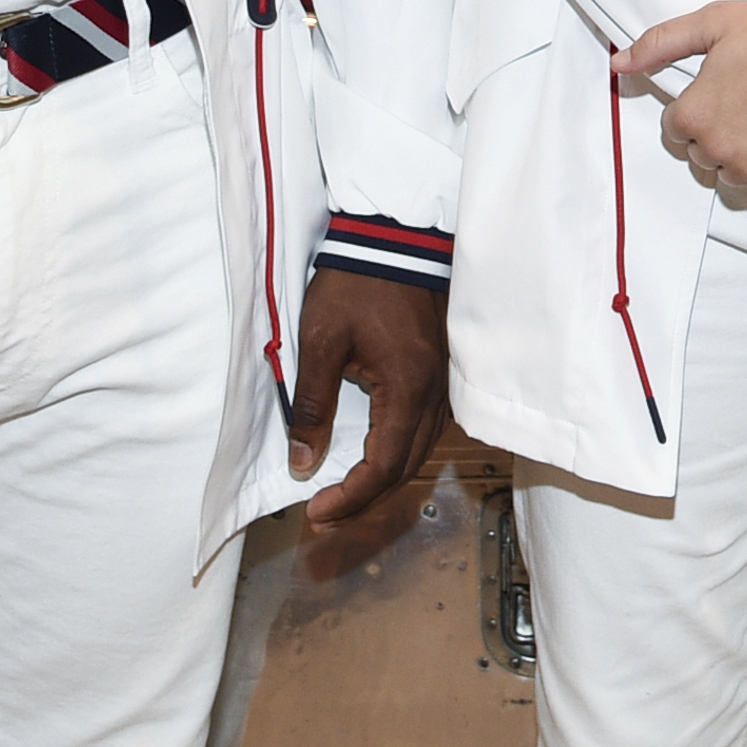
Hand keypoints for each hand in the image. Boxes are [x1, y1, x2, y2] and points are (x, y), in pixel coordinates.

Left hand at [286, 270, 449, 524]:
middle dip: (366, 496)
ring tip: (349, 488)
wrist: (393, 233)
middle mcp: (434, 391)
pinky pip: (429, 424)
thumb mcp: (320, 342)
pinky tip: (381, 447)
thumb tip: (303, 460)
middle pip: (407, 466)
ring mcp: (443, 378)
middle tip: (328, 510)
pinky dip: (403, 448)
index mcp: (406, 388)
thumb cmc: (356, 281)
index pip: (382, 467)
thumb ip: (311, 406)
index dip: (350, 498)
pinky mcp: (441, 365)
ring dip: (386, 475)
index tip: (317, 512)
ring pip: (422, 447)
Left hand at [619, 0, 746, 205]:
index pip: (675, 131)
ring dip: (740, 160)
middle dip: (717, 136)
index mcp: (695, 113)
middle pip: (701, 157)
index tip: (722, 94)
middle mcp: (718, 148)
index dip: (696, 110)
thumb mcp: (715, 21)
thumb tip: (619, 63)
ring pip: (729, 179)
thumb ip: (661, 43)